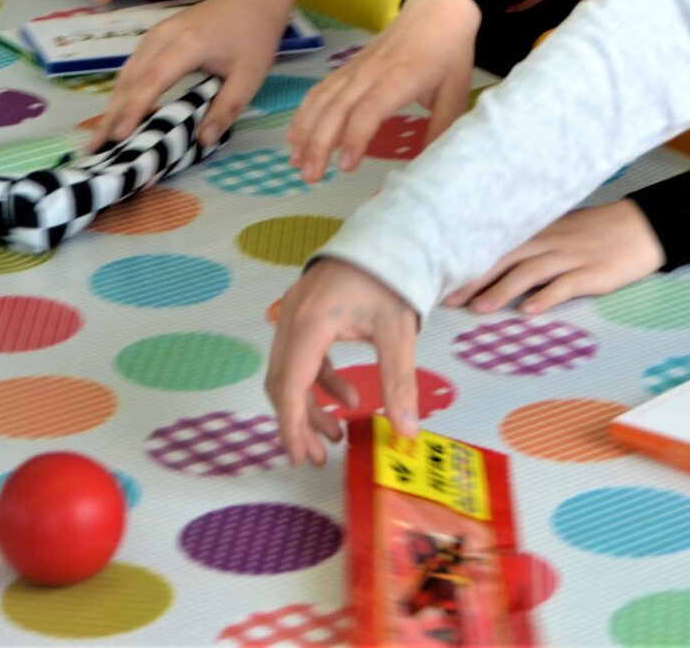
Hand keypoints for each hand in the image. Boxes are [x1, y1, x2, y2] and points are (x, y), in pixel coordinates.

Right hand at [91, 0, 289, 147]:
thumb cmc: (252, 37)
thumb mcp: (250, 76)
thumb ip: (226, 108)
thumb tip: (203, 141)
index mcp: (187, 45)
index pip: (152, 81)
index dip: (133, 110)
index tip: (118, 137)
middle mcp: (162, 37)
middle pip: (130, 80)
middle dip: (111, 115)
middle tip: (95, 149)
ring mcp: (154, 34)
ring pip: (126, 74)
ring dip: (112, 105)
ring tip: (99, 138)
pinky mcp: (153, 37)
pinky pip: (132, 68)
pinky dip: (121, 92)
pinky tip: (117, 113)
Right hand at [266, 258, 421, 458]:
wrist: (390, 233)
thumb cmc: (391, 275)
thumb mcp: (398, 331)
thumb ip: (399, 382)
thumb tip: (406, 431)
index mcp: (310, 322)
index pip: (290, 384)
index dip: (292, 424)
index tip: (299, 455)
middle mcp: (293, 318)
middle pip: (282, 381)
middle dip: (298, 422)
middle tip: (318, 455)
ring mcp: (295, 313)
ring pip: (290, 371)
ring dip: (310, 405)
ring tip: (336, 434)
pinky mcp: (306, 312)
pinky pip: (303, 356)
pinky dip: (320, 381)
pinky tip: (348, 399)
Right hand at [286, 0, 480, 180]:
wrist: (437, 12)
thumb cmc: (449, 54)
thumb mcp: (456, 93)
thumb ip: (442, 129)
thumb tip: (429, 164)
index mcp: (400, 79)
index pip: (369, 111)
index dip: (354, 139)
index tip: (346, 167)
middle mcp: (371, 73)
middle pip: (337, 109)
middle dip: (319, 144)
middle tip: (310, 177)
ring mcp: (355, 68)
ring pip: (322, 100)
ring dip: (306, 131)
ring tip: (296, 162)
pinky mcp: (348, 67)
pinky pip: (321, 90)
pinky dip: (305, 112)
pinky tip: (295, 134)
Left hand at [444, 201, 665, 315]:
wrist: (645, 225)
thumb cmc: (600, 230)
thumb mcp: (563, 229)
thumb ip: (533, 243)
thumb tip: (498, 262)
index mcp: (541, 230)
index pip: (498, 244)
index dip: (469, 261)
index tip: (441, 277)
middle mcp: (551, 241)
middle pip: (505, 258)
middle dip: (475, 279)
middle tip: (447, 300)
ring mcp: (572, 256)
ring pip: (530, 272)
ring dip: (503, 290)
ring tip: (480, 309)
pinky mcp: (594, 272)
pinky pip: (566, 285)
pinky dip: (546, 297)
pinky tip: (529, 311)